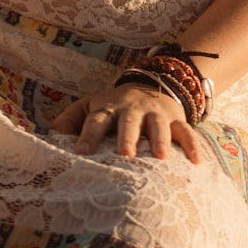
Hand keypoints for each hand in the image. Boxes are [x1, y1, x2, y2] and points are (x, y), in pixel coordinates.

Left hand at [51, 84, 202, 162]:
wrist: (151, 86)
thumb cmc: (114, 106)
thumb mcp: (90, 105)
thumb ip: (70, 119)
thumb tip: (50, 137)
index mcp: (109, 108)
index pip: (97, 119)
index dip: (89, 134)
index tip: (82, 151)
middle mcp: (133, 109)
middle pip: (130, 120)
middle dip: (128, 136)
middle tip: (125, 154)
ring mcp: (156, 113)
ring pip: (159, 124)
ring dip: (160, 139)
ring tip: (160, 157)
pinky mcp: (176, 119)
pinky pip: (187, 131)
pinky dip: (193, 146)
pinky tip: (197, 162)